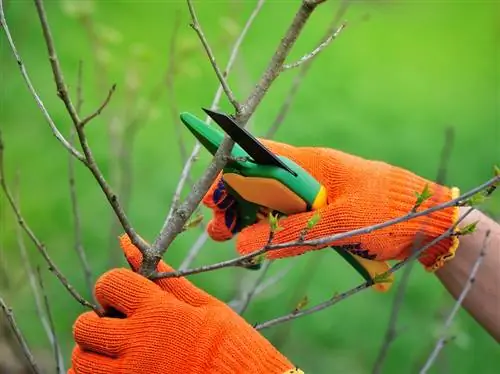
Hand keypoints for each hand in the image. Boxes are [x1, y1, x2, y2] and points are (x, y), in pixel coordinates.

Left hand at [69, 235, 300, 373]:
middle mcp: (139, 343)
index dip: (113, 286)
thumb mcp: (203, 304)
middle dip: (97, 323)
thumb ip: (165, 277)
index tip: (125, 296)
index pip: (110, 284)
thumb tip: (129, 243)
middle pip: (86, 326)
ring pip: (82, 362)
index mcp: (158, 311)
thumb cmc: (230, 341)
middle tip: (119, 327)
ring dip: (93, 354)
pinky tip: (123, 370)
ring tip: (118, 353)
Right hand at [203, 139, 459, 270]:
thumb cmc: (385, 211)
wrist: (426, 221)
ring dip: (248, 217)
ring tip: (226, 236)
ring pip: (272, 202)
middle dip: (234, 201)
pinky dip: (270, 229)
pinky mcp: (323, 214)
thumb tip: (241, 244)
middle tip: (214, 225)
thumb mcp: (335, 223)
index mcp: (311, 164)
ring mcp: (316, 196)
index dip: (232, 169)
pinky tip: (255, 242)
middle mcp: (309, 176)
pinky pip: (289, 219)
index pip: (262, 157)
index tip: (211, 190)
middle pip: (261, 183)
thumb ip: (288, 233)